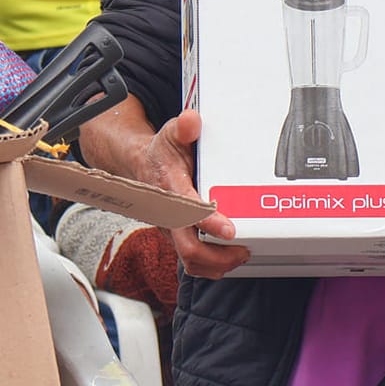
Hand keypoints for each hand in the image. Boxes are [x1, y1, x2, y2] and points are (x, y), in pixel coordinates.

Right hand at [137, 108, 249, 278]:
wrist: (140, 169)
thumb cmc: (160, 154)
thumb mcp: (169, 134)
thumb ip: (182, 128)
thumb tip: (191, 121)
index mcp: (169, 190)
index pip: (187, 211)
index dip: (209, 222)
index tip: (229, 229)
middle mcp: (169, 216)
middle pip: (189, 249)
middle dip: (218, 257)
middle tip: (244, 250)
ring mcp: (173, 231)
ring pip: (191, 261)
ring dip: (217, 265)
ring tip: (241, 256)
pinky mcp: (178, 238)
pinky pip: (193, 260)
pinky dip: (212, 264)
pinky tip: (231, 256)